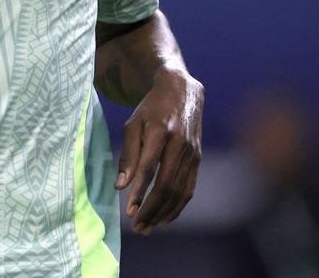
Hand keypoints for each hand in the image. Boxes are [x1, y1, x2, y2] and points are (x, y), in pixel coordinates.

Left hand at [116, 69, 203, 234]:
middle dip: (152, 209)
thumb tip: (120, 186)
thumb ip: (128, 154)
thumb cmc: (151, 109)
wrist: (181, 91)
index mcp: (160, 132)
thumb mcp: (133, 124)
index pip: (149, 168)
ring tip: (148, 227)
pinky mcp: (198, 159)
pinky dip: (178, 206)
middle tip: (137, 227)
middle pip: (167, 185)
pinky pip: (189, 188)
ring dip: (164, 213)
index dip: (140, 191)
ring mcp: (192, 153)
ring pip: (180, 191)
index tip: (129, 211)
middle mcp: (180, 144)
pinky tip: (165, 217)